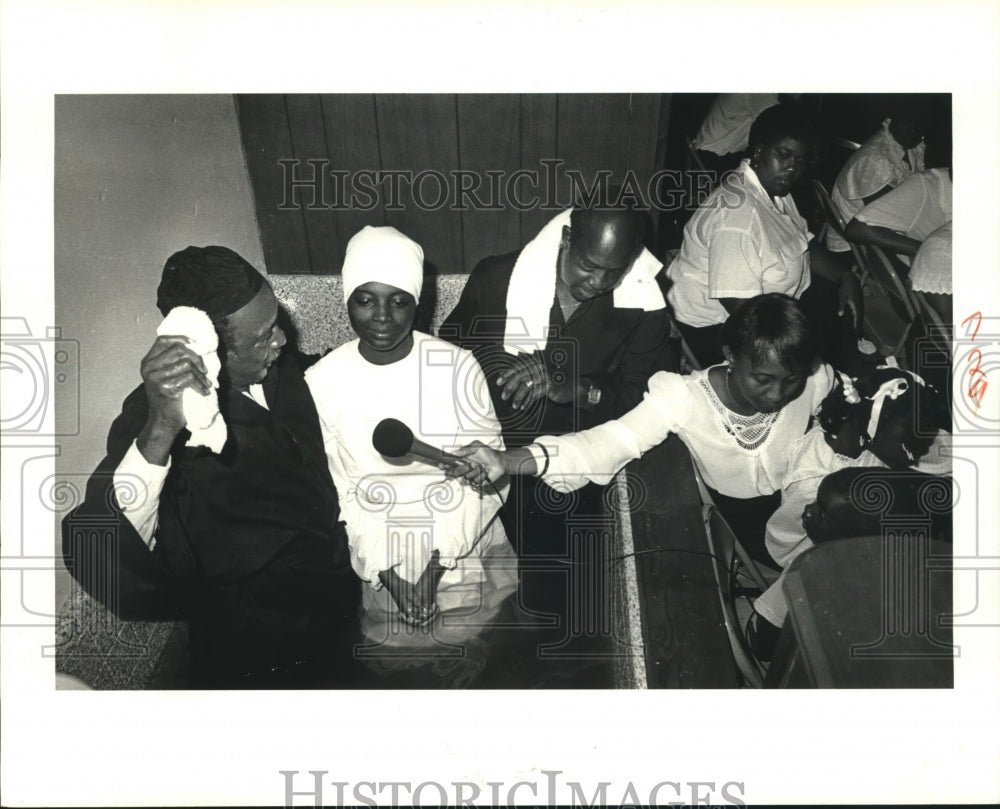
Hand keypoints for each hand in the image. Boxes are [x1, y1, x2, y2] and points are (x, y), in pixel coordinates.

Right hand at [137, 336, 211, 462]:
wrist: (164, 422)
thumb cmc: (170, 398)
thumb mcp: (168, 376)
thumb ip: (174, 361)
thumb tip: (195, 345)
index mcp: (148, 362)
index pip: (163, 340)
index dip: (180, 338)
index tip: (195, 343)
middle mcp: (149, 368)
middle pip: (179, 350)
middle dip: (197, 359)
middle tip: (204, 371)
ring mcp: (155, 378)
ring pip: (187, 364)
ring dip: (201, 375)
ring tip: (205, 384)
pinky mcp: (165, 388)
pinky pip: (190, 378)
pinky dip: (201, 385)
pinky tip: (204, 391)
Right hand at [448, 441, 505, 487]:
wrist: (499, 461)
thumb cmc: (488, 453)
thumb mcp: (476, 446)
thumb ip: (465, 449)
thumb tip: (453, 453)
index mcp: (461, 460)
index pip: (449, 464)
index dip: (444, 465)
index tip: (443, 466)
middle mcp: (464, 469)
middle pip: (455, 473)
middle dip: (462, 469)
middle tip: (471, 464)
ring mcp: (470, 476)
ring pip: (466, 478)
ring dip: (475, 471)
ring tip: (482, 467)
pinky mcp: (477, 483)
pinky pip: (475, 482)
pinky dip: (482, 476)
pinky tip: (486, 472)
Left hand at [496, 353, 577, 408]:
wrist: (570, 387)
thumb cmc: (550, 382)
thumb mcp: (536, 377)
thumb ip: (523, 375)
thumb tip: (505, 377)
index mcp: (534, 363)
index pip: (517, 367)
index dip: (506, 374)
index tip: (498, 382)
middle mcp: (539, 368)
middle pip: (520, 376)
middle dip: (510, 387)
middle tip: (504, 396)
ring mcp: (545, 376)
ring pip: (527, 386)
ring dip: (518, 397)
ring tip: (514, 405)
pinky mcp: (550, 386)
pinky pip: (535, 394)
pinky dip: (528, 401)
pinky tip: (523, 406)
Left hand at [837, 272, 862, 332]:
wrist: (850, 278)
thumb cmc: (844, 287)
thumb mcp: (841, 297)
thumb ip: (841, 306)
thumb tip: (840, 314)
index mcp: (856, 306)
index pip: (857, 319)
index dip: (857, 328)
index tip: (857, 336)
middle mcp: (860, 306)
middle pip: (860, 320)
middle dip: (859, 329)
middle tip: (859, 339)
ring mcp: (860, 304)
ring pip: (861, 316)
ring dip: (860, 325)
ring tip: (859, 333)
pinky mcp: (859, 302)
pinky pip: (860, 313)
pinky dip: (859, 319)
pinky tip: (857, 322)